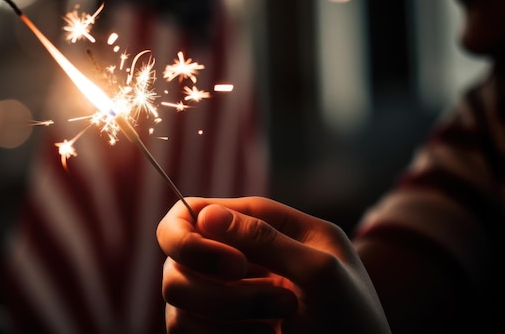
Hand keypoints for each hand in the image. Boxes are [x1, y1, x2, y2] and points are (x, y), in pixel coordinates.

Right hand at [156, 197, 390, 333]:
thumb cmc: (355, 325)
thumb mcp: (322, 272)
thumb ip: (265, 238)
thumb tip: (205, 213)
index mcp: (273, 228)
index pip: (206, 210)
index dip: (198, 234)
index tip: (234, 268)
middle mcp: (243, 257)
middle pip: (180, 254)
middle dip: (220, 287)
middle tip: (278, 304)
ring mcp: (226, 295)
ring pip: (178, 291)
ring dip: (226, 315)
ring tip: (277, 328)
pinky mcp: (216, 329)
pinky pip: (183, 325)